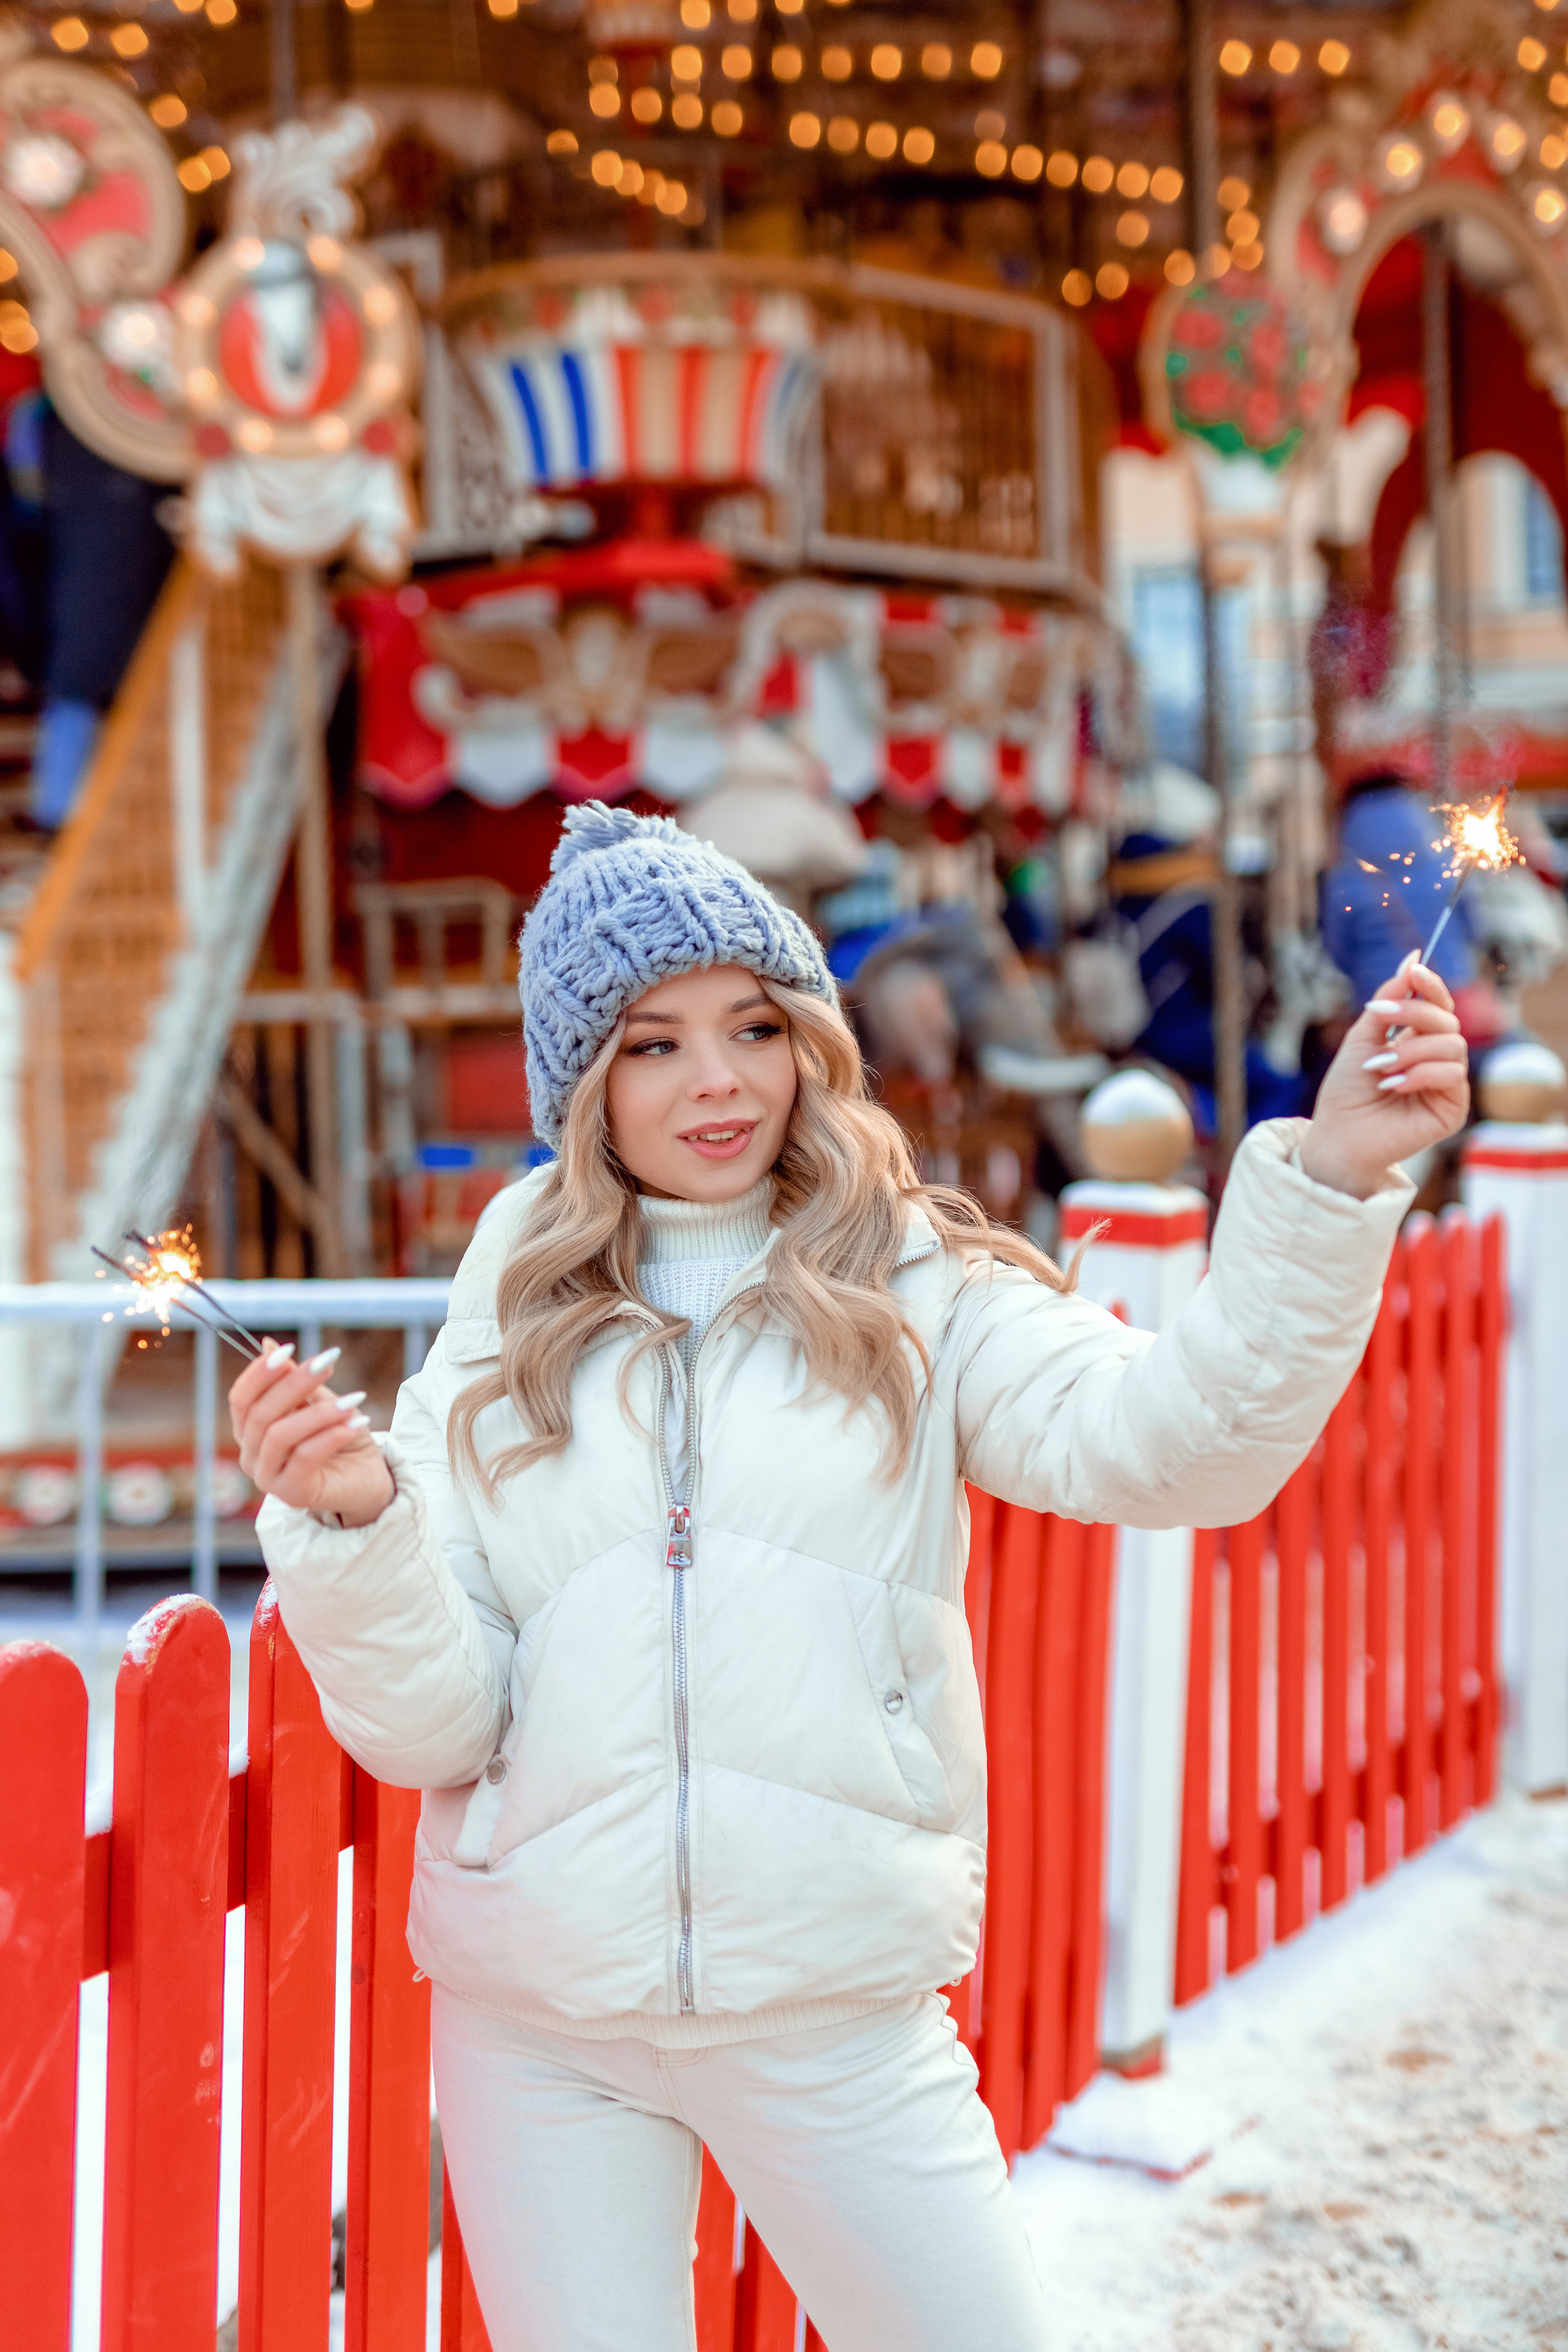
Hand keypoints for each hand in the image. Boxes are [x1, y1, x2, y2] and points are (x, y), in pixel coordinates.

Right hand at [230, 1340, 394, 1526]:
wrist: (369, 1480)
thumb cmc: (340, 1438)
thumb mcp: (319, 1403)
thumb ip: (295, 1382)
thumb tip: (269, 1345)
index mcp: (250, 1432)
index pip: (241, 1399)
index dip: (260, 1373)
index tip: (289, 1348)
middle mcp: (251, 1456)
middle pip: (260, 1414)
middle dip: (294, 1384)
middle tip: (326, 1364)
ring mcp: (268, 1478)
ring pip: (281, 1435)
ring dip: (319, 1412)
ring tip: (352, 1399)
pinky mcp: (292, 1493)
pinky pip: (306, 1457)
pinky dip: (332, 1435)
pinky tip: (357, 1421)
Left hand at [1298, 955, 1468, 1200]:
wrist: (1339, 1136)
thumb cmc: (1347, 1092)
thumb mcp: (1362, 1039)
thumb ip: (1387, 1003)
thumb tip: (1413, 959)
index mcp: (1418, 1041)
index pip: (1438, 1006)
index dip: (1431, 986)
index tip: (1414, 971)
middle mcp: (1437, 1060)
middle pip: (1447, 1020)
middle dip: (1413, 1014)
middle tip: (1380, 1019)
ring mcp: (1447, 1084)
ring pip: (1452, 1045)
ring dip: (1411, 1050)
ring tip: (1381, 1068)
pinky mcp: (1452, 1108)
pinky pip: (1452, 1075)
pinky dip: (1420, 1074)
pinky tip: (1393, 1085)